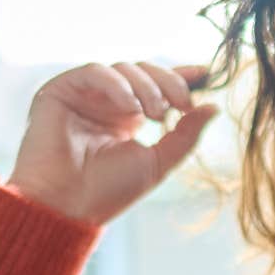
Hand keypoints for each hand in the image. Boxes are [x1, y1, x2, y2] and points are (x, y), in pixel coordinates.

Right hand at [6, 61, 219, 224]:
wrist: (66, 206)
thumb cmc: (107, 192)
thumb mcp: (158, 162)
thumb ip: (186, 135)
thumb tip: (214, 107)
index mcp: (127, 117)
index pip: (157, 85)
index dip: (181, 76)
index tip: (207, 73)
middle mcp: (106, 102)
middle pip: (144, 71)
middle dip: (169, 83)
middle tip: (182, 105)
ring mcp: (83, 95)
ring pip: (124, 68)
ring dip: (147, 87)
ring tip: (155, 115)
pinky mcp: (60, 90)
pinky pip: (95, 71)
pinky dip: (117, 84)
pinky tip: (130, 107)